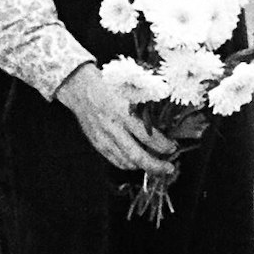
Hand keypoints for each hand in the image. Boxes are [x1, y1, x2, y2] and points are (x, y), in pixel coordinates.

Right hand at [55, 64, 176, 175]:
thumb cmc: (107, 85)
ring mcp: (103, 138)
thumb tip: (166, 120)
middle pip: (137, 156)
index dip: (163, 145)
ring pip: (126, 162)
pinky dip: (128, 164)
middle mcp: (113, 128)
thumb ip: (147, 103)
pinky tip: (137, 162)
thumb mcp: (130, 89)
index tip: (173, 146)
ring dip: (143, 166)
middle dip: (156, 166)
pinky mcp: (97, 143)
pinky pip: (115, 160)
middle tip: (169, 168)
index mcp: (123, 113)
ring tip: (155, 164)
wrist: (80, 87)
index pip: (148, 136)